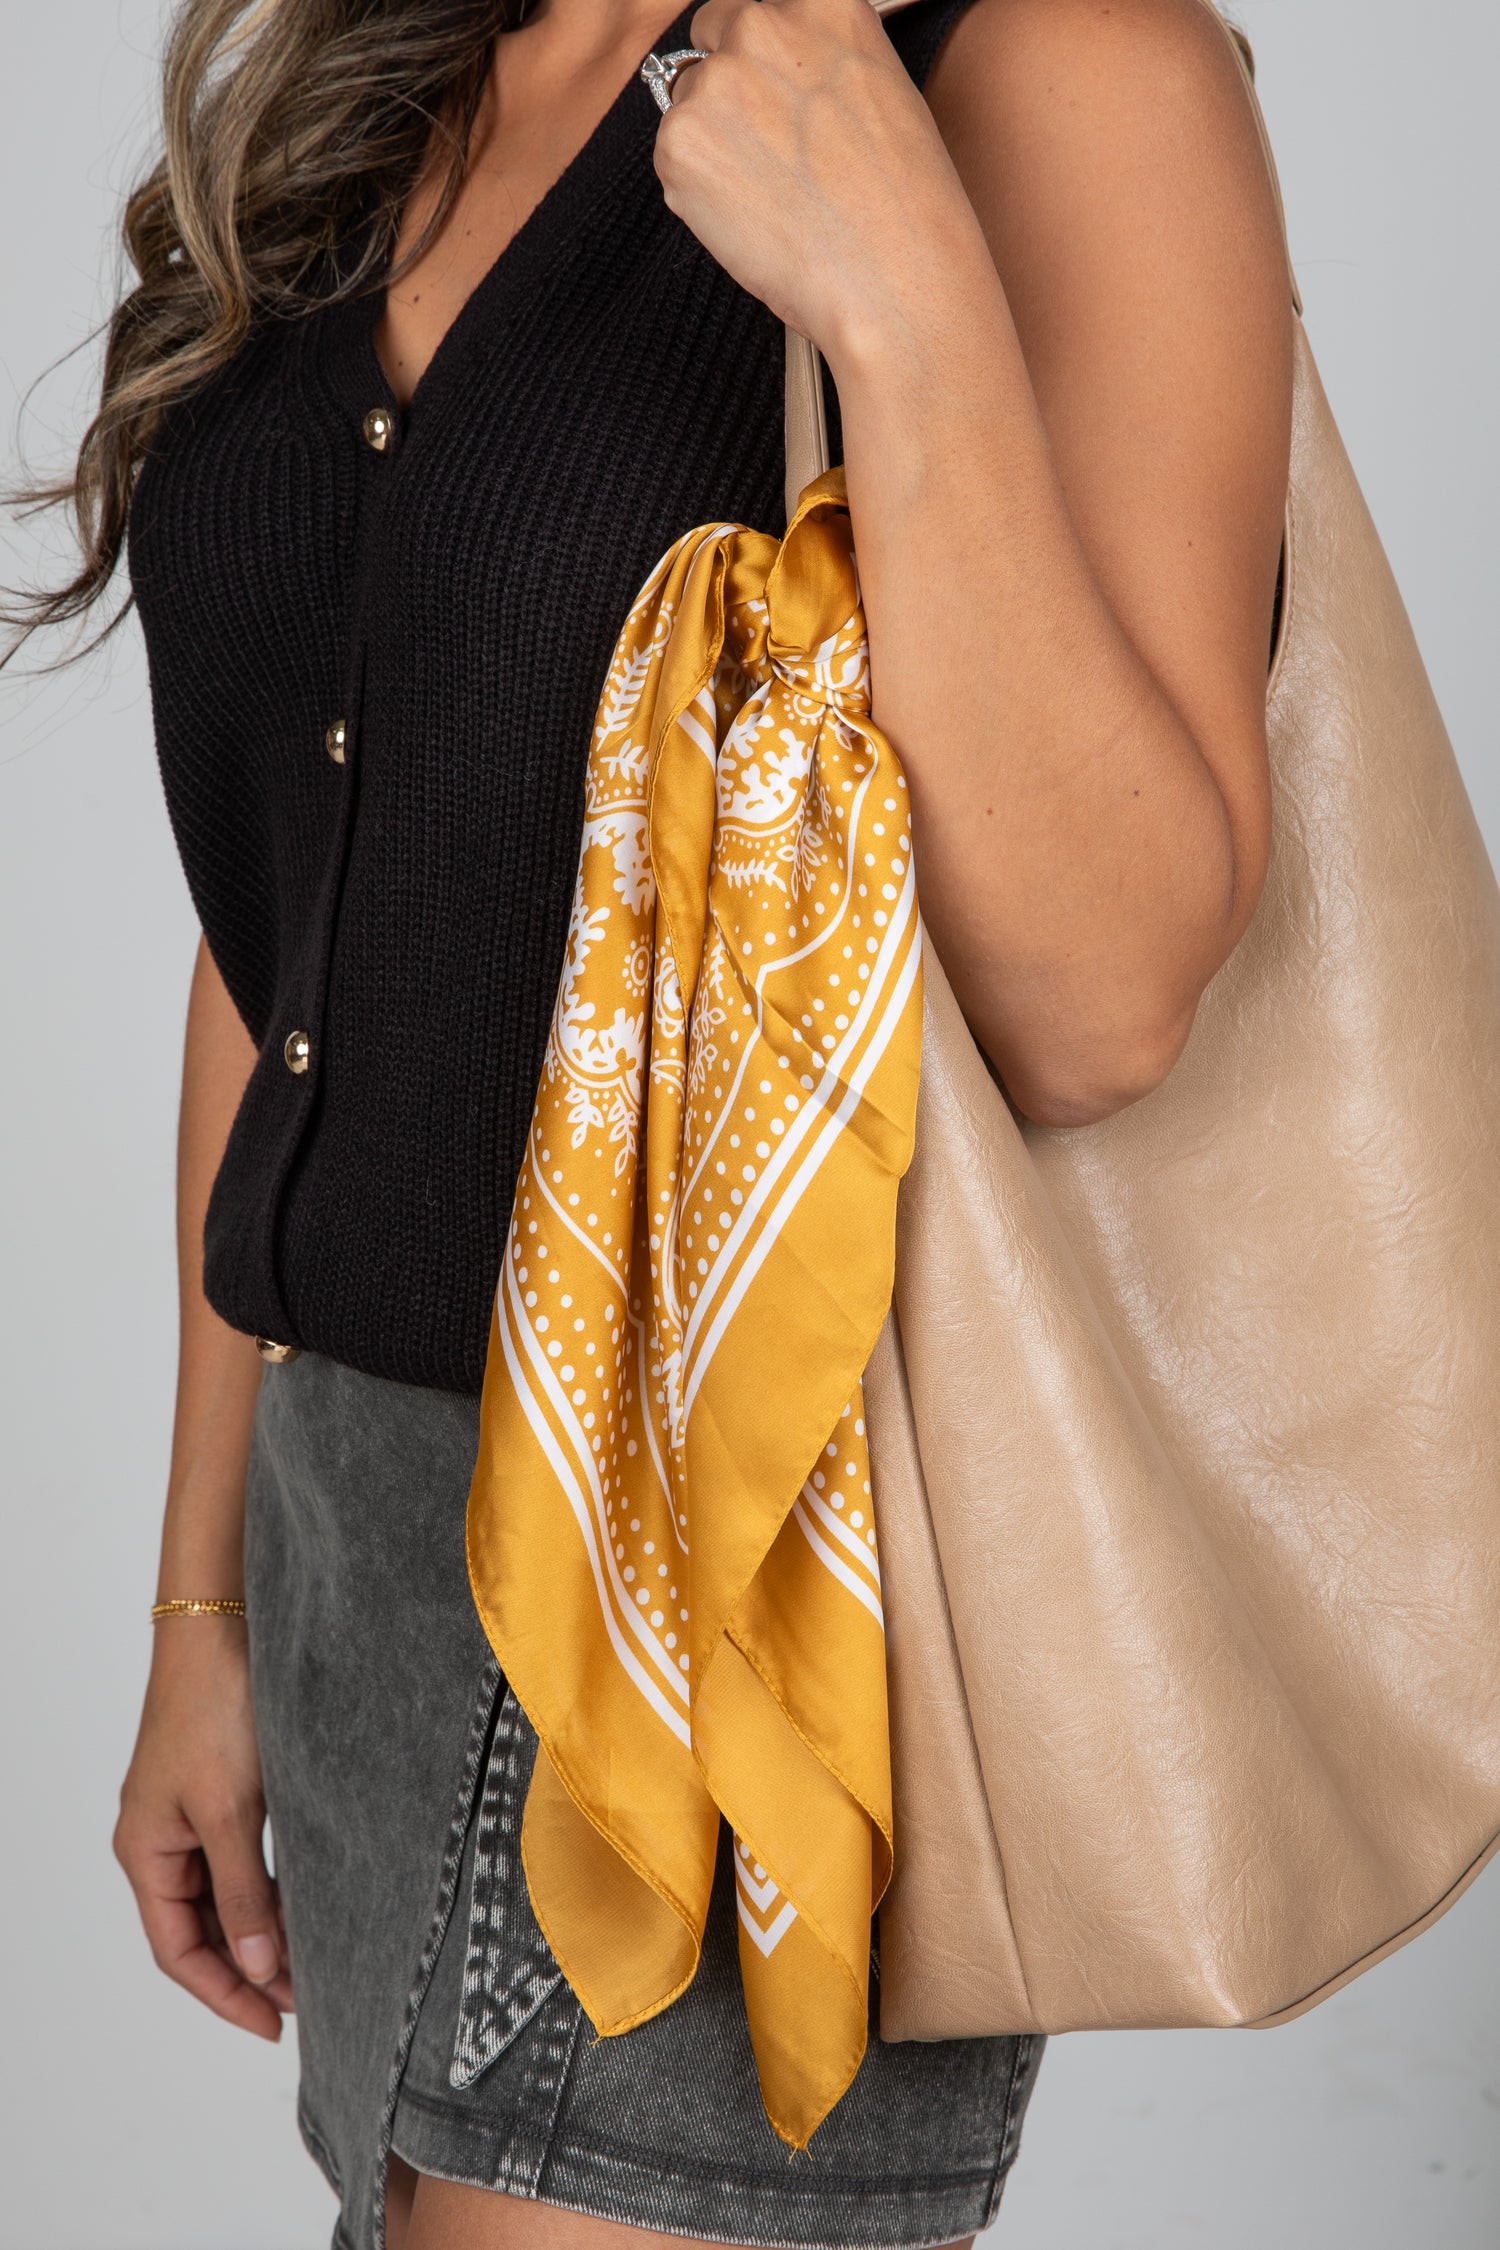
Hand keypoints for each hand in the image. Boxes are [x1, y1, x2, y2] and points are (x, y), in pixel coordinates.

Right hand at [114, 1617, 292, 2040]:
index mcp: (145, 1851)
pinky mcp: (223, 1788)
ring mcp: (191, 1814)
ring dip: (265, 1931)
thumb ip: (245, 1893)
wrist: (225, 1625)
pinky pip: (243, 1859)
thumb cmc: (215, 1708)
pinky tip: (307, 1905)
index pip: (178, 1950)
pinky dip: (272, 1889)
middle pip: (202, 1929)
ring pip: (226, 1896)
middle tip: (309, 2001)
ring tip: (315, 1964)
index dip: (224, 1995)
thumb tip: (257, 1968)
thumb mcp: (231, 1811)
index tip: (273, 2026)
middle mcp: (161, 1839)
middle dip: (251, 1970)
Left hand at [653, 0, 990, 370]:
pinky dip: (698, 194)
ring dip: (712, 143)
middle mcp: (762, 24)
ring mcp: (715, 81)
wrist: (893, 280)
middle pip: (707, 39)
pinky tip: (752, 223)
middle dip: (725, 90)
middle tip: (764, 156)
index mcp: (822, 2)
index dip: (758, 58)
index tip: (771, 99)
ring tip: (769, 199)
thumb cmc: (904, 207)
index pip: (755, 10)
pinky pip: (673, 161)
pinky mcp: (679, 141)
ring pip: (686, 104)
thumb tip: (771, 80)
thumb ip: (816, 65)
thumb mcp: (878, 94)